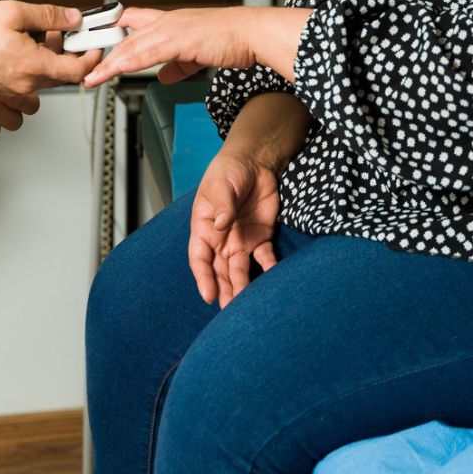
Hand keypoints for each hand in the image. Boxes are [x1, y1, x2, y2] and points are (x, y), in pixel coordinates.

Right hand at [0, 0, 97, 96]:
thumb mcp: (14, 12)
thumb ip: (49, 15)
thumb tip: (72, 17)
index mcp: (33, 66)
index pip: (78, 70)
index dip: (92, 55)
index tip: (94, 41)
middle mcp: (27, 83)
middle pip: (65, 72)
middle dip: (72, 50)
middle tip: (71, 29)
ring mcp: (16, 88)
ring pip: (48, 74)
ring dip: (54, 54)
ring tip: (47, 32)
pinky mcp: (6, 87)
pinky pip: (32, 76)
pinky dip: (38, 60)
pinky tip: (29, 41)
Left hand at [83, 7, 258, 86]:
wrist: (251, 33)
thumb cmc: (231, 40)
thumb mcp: (197, 55)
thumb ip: (177, 66)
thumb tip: (163, 77)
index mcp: (170, 23)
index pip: (132, 22)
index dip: (112, 32)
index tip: (97, 45)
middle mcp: (166, 22)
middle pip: (125, 37)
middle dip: (103, 53)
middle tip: (85, 68)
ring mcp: (171, 29)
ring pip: (131, 46)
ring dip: (108, 64)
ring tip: (91, 78)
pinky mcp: (179, 40)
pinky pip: (146, 54)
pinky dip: (126, 64)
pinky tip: (113, 72)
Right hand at [190, 150, 280, 306]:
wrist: (256, 161)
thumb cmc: (229, 170)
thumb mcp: (220, 185)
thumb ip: (221, 206)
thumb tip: (221, 225)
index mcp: (205, 228)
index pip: (200, 258)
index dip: (203, 277)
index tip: (209, 295)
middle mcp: (222, 240)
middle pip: (220, 271)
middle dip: (223, 291)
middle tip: (229, 312)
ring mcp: (242, 241)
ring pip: (240, 271)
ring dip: (242, 288)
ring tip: (246, 307)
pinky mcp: (262, 238)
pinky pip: (265, 258)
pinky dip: (268, 269)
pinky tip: (272, 280)